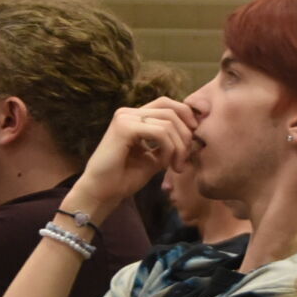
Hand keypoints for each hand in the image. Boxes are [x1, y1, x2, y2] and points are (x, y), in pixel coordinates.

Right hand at [68, 100, 199, 217]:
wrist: (102, 192)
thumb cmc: (124, 178)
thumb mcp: (155, 158)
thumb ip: (170, 144)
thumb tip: (194, 136)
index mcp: (134, 117)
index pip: (167, 104)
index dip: (186, 116)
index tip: (195, 138)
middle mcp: (128, 112)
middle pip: (171, 110)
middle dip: (186, 134)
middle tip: (185, 159)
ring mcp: (125, 118)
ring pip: (168, 122)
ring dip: (179, 147)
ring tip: (176, 166)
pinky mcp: (124, 128)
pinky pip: (160, 132)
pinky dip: (169, 149)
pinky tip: (165, 164)